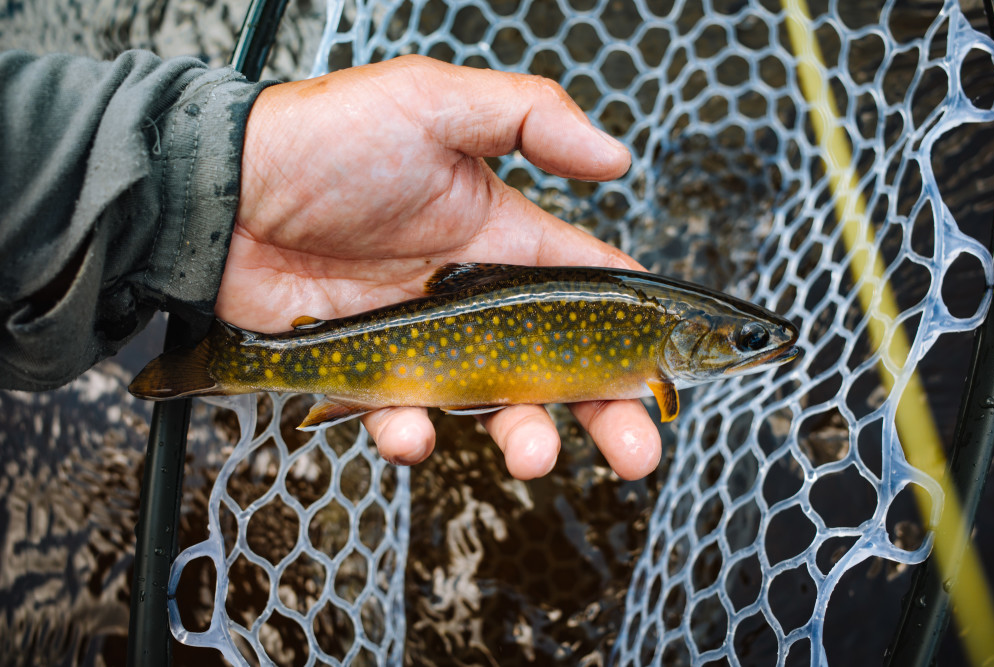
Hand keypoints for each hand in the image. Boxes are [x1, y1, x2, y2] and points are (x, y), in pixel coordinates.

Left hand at [217, 55, 660, 479]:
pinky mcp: (367, 370)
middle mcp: (471, 294)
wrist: (223, 192)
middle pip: (557, 364)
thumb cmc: (326, 138)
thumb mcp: (435, 102)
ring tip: (536, 454)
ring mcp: (422, 338)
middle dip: (604, 411)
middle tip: (639, 453)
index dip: (630, 329)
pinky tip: (411, 430)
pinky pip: (401, 415)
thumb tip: (619, 157)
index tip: (664, 372)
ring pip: (490, 404)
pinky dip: (411, 433)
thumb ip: (531, 118)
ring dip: (523, 436)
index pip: (587, 287)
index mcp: (500, 235)